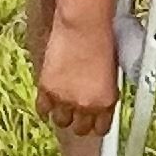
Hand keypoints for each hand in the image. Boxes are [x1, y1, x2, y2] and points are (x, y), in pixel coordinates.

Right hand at [35, 19, 120, 137]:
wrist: (84, 26)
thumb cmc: (103, 40)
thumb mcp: (112, 71)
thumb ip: (105, 90)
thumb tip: (100, 97)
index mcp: (107, 101)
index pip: (101, 128)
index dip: (96, 125)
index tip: (93, 122)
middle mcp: (87, 104)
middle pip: (80, 129)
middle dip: (79, 122)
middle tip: (78, 113)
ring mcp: (65, 99)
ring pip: (60, 121)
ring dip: (62, 115)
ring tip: (63, 105)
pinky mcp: (47, 89)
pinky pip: (43, 109)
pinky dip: (45, 107)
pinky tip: (48, 102)